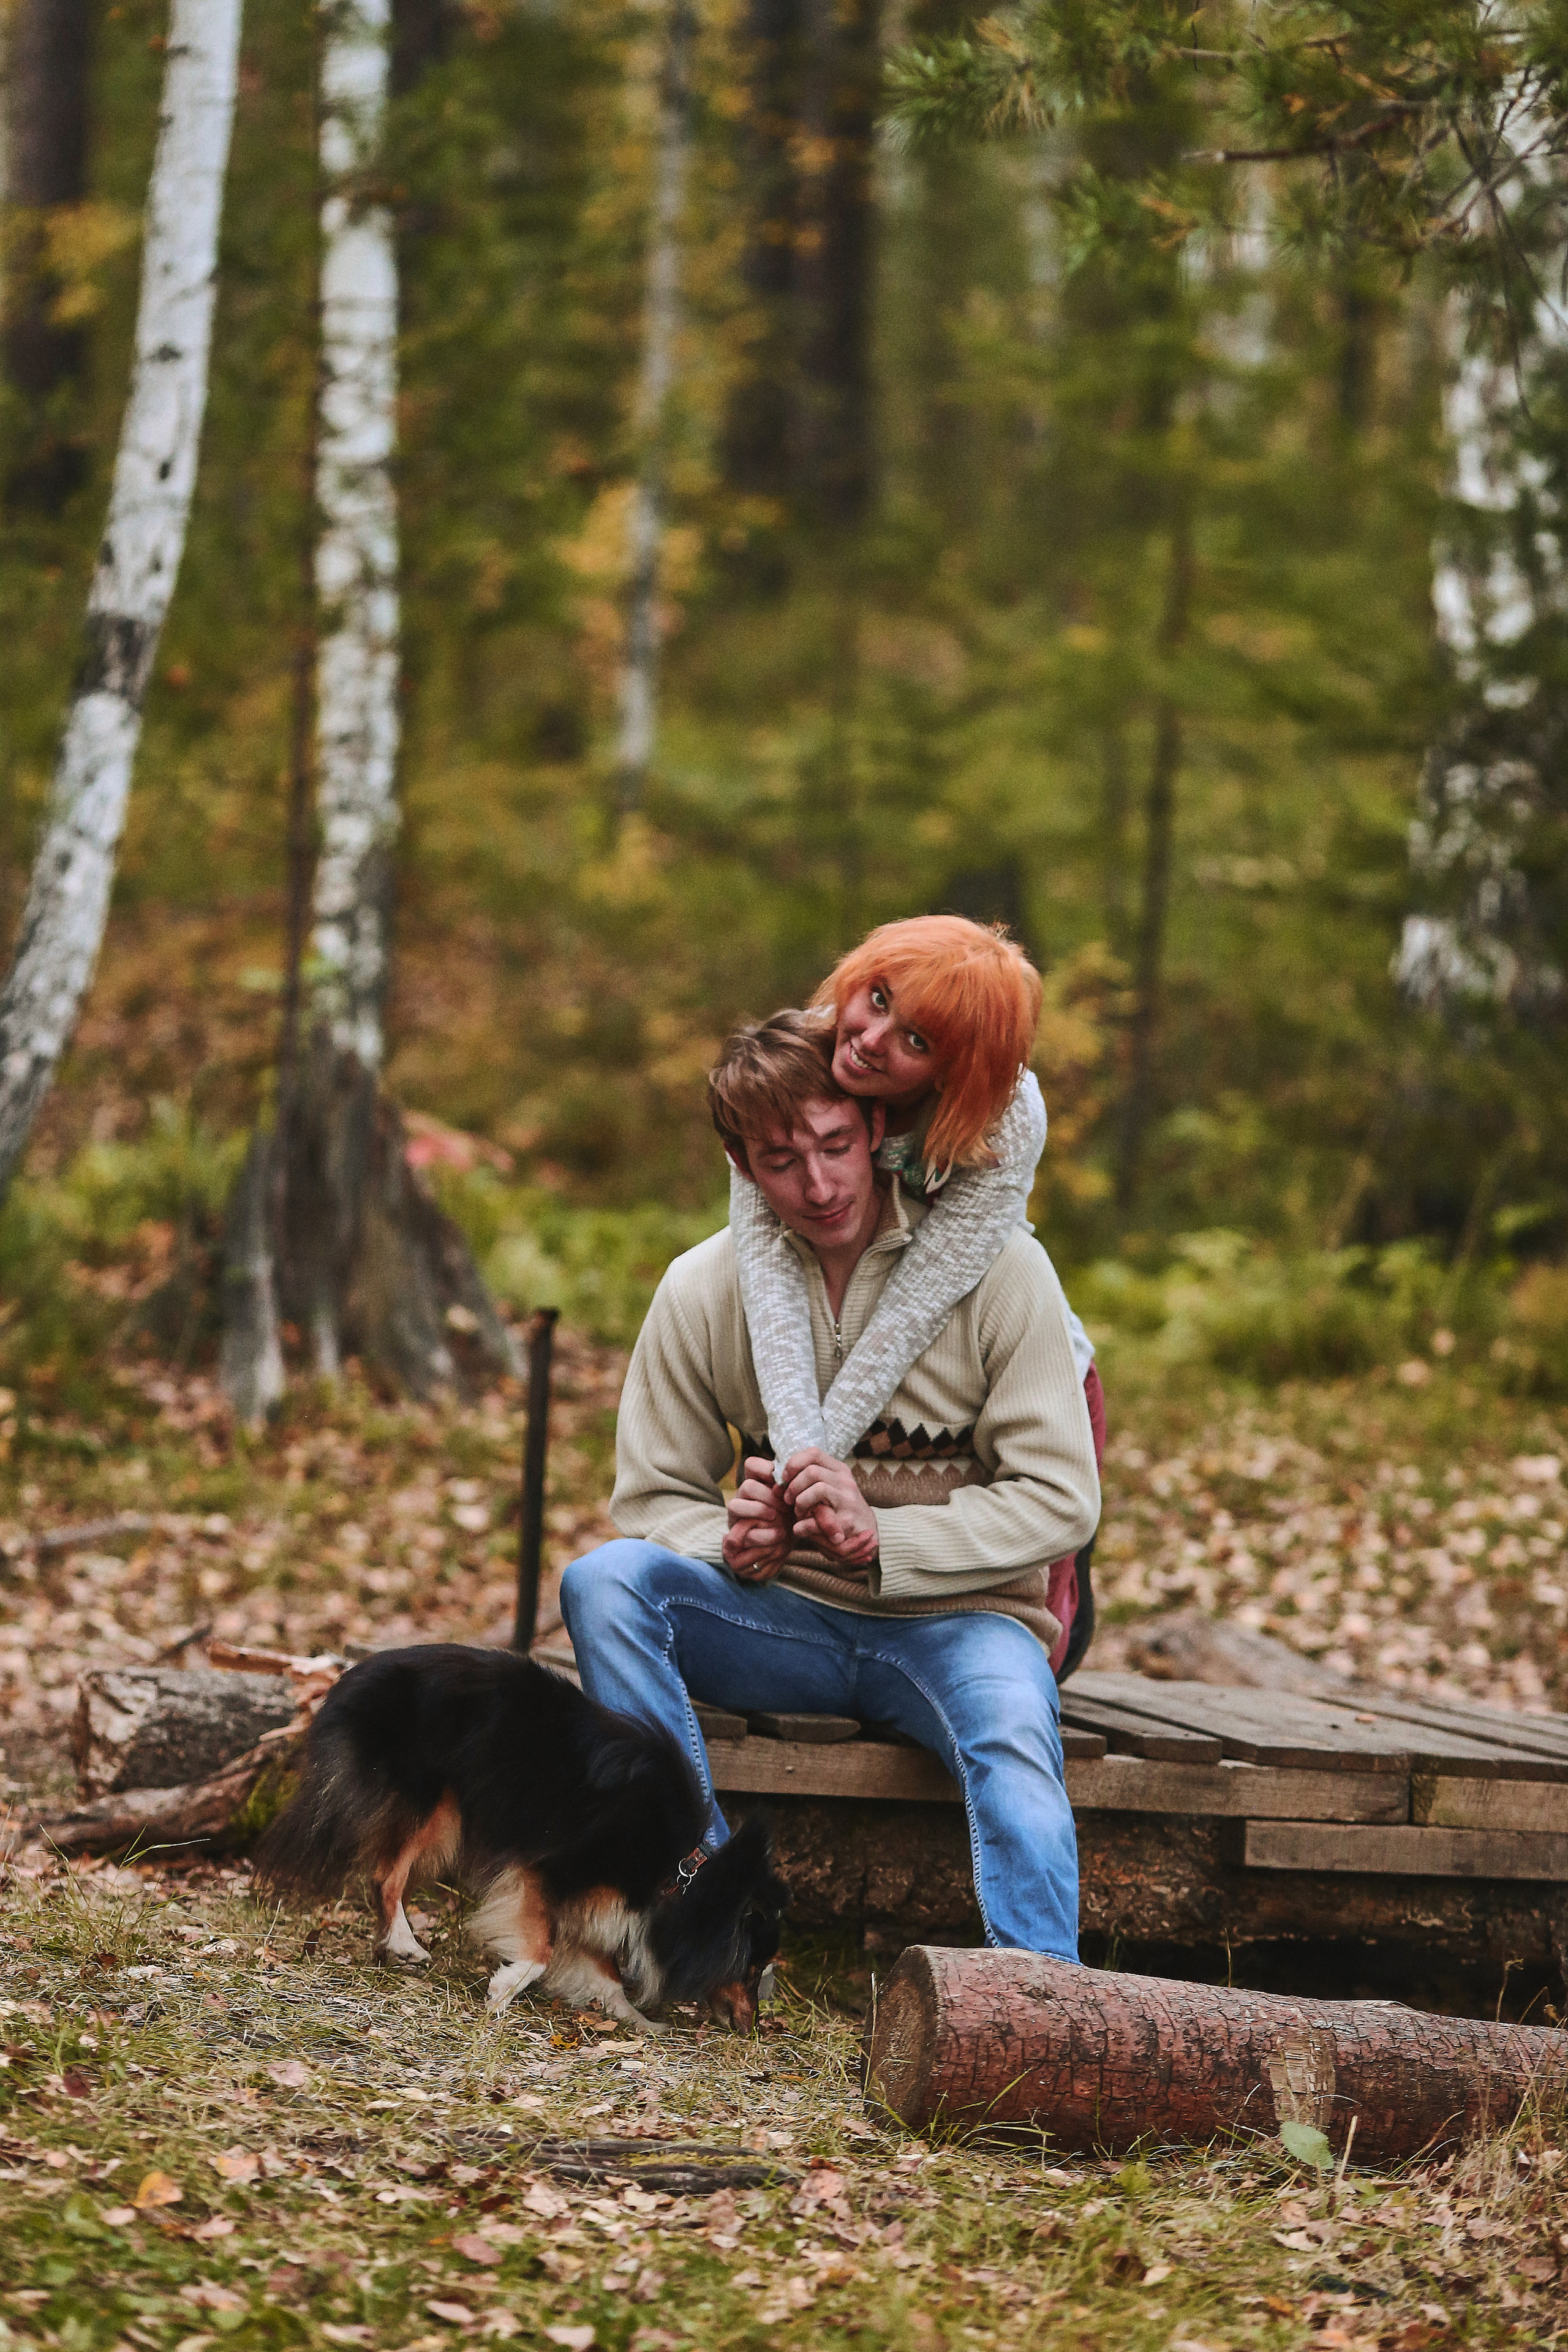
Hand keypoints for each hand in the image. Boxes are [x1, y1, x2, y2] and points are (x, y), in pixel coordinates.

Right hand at [723, 1456, 790, 1583]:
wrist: (777, 1552)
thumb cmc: (786, 1522)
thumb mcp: (792, 1503)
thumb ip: (792, 1489)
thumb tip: (799, 1474)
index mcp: (756, 1486)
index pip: (751, 1465)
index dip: (765, 1469)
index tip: (783, 1481)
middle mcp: (741, 1499)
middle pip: (746, 1486)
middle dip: (768, 1496)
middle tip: (785, 1506)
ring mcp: (735, 1519)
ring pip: (735, 1505)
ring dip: (758, 1510)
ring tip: (776, 1518)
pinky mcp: (731, 1540)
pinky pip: (735, 1535)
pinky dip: (761, 1535)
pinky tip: (778, 1535)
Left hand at [779, 1447, 878, 1567]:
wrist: (865, 1534)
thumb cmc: (836, 1509)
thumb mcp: (825, 1489)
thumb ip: (805, 1481)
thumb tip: (777, 1483)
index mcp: (838, 1469)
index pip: (813, 1453)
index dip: (794, 1463)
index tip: (784, 1479)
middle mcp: (845, 1481)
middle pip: (812, 1471)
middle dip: (793, 1486)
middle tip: (788, 1500)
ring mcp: (848, 1501)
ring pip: (818, 1489)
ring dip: (800, 1503)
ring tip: (798, 1513)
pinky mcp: (846, 1521)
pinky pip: (818, 1520)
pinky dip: (802, 1526)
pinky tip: (800, 1529)